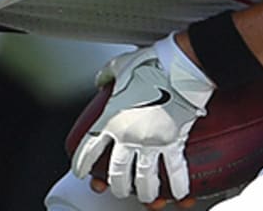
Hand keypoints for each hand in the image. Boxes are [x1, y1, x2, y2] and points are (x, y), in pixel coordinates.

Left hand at [71, 34, 214, 204]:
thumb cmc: (152, 64)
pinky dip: (178, 186)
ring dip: (144, 192)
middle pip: (117, 171)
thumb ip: (107, 74)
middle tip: (117, 188)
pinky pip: (175, 170)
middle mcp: (129, 135)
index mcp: (112, 118)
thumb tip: (100, 79)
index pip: (90, 146)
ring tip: (145, 197)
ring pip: (144, 178)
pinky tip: (179, 195)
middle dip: (116, 185)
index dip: (82, 162)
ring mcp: (152, 142)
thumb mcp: (120, 65)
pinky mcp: (175, 142)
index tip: (80, 171)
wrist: (181, 68)